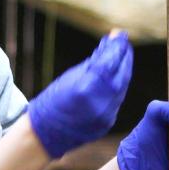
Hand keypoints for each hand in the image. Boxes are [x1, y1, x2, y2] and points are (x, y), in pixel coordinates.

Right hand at [27, 30, 132, 158]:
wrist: (44, 134)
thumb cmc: (53, 100)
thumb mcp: (71, 76)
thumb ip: (94, 62)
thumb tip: (111, 44)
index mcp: (86, 89)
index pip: (109, 63)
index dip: (117, 48)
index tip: (121, 36)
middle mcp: (99, 104)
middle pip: (120, 76)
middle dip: (124, 58)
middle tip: (124, 45)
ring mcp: (105, 116)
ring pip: (121, 88)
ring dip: (123, 71)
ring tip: (122, 57)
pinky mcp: (107, 123)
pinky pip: (117, 100)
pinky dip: (118, 87)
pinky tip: (116, 76)